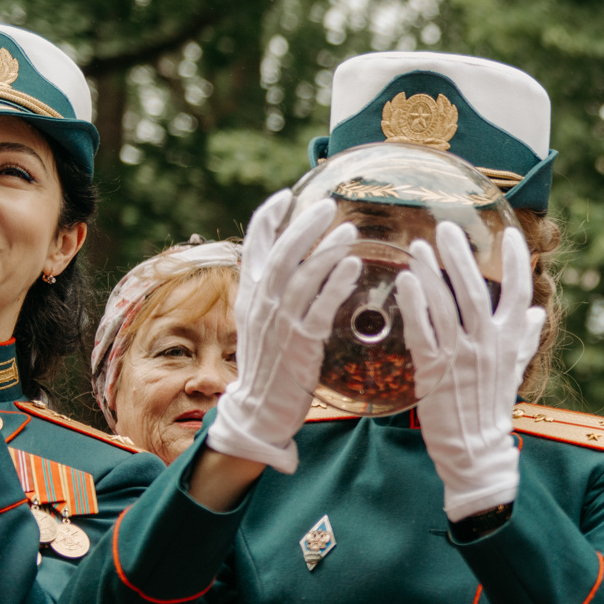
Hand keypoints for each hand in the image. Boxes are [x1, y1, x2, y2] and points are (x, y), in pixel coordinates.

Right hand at [204, 191, 359, 473]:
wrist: (261, 407)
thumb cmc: (268, 363)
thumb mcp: (260, 321)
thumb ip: (270, 291)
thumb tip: (285, 262)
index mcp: (250, 295)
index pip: (254, 246)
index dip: (268, 219)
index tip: (284, 196)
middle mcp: (262, 304)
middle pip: (281, 254)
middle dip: (303, 226)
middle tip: (327, 205)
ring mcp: (281, 323)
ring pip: (302, 276)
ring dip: (325, 250)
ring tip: (348, 229)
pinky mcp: (302, 342)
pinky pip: (320, 307)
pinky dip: (336, 284)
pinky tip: (353, 266)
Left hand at [397, 223, 543, 521]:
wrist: (476, 449)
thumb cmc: (492, 407)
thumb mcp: (514, 369)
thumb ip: (523, 338)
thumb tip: (534, 310)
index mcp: (510, 340)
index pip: (518, 291)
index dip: (515, 261)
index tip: (510, 235)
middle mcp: (488, 344)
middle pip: (476, 291)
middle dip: (460, 256)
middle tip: (445, 228)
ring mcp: (461, 357)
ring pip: (445, 306)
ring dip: (431, 273)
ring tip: (416, 246)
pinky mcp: (434, 370)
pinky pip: (422, 330)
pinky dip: (414, 304)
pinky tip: (405, 281)